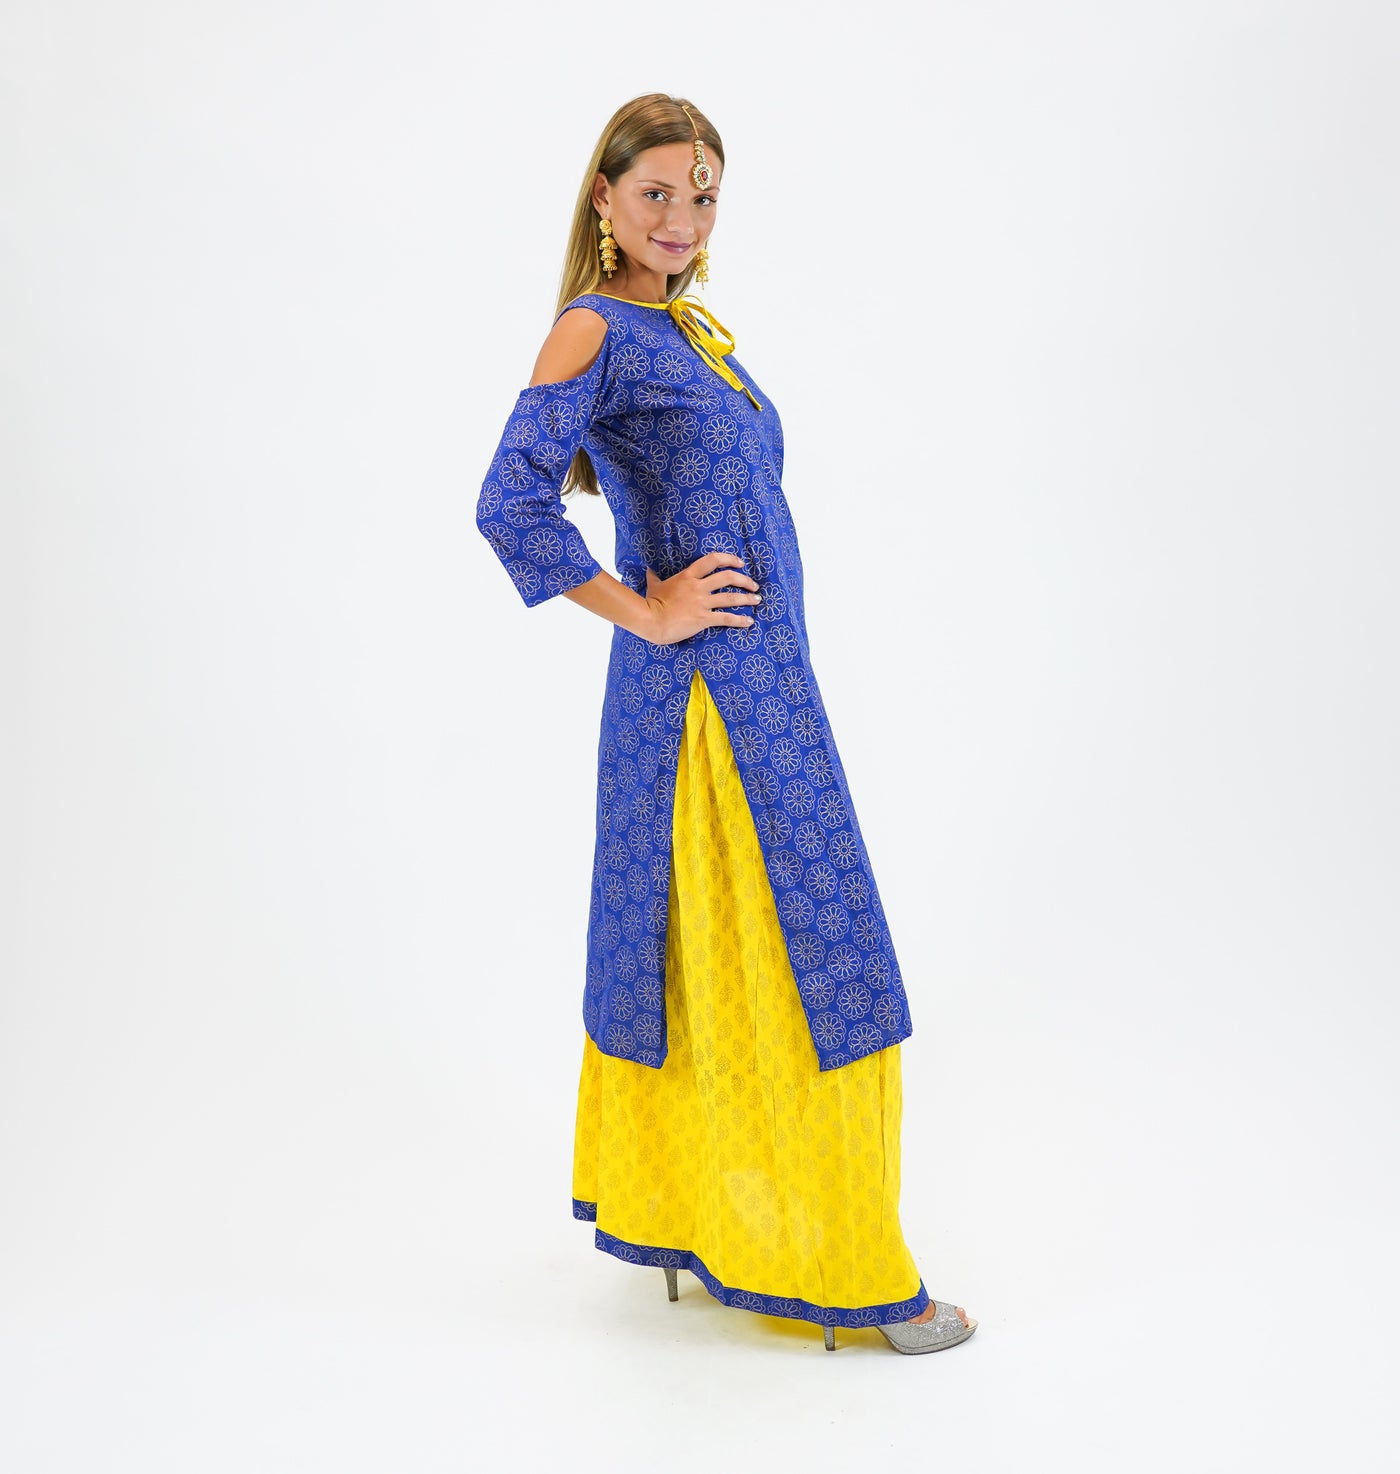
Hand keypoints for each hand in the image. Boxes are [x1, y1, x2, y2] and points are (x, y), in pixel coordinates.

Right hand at [642, 551, 760, 643]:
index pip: (712, 560)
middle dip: (744, 580)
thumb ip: (654, 577)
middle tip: (753, 585)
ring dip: (747, 598)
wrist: (650, 620)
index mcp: (688, 576)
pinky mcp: (703, 619)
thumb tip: (648, 570)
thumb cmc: (651, 603)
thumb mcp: (653, 586)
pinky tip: (749, 621)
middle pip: (727, 577)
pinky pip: (726, 618)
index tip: (739, 562)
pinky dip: (740, 620)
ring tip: (757, 600)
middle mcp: (698, 587)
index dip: (729, 559)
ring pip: (730, 597)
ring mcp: (701, 603)